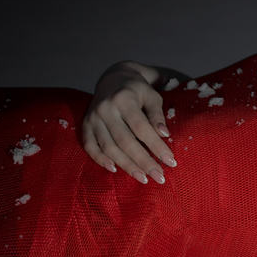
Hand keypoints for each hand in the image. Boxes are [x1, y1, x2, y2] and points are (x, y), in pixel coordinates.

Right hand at [82, 62, 177, 184]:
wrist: (113, 78)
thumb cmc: (138, 90)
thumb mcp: (152, 95)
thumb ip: (157, 114)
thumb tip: (164, 134)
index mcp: (124, 99)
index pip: (141, 127)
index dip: (156, 146)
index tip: (171, 161)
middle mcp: (105, 109)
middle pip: (125, 141)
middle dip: (143, 161)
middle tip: (159, 177)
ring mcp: (93, 118)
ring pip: (109, 147)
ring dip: (126, 165)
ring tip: (143, 178)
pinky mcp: (85, 125)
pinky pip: (90, 146)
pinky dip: (100, 159)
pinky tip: (115, 169)